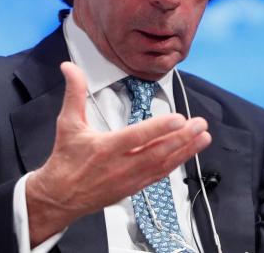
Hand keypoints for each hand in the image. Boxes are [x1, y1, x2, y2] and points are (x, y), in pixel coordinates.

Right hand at [26, 62, 210, 245]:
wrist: (60, 197)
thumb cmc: (66, 159)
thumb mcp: (67, 123)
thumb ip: (74, 93)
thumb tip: (69, 67)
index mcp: (105, 148)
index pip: (136, 137)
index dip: (159, 128)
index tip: (179, 118)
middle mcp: (121, 165)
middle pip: (157, 151)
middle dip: (182, 138)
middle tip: (200, 124)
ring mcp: (130, 179)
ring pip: (163, 164)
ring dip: (186, 150)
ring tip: (204, 137)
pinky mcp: (135, 187)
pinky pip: (160, 175)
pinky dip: (176, 163)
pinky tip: (189, 152)